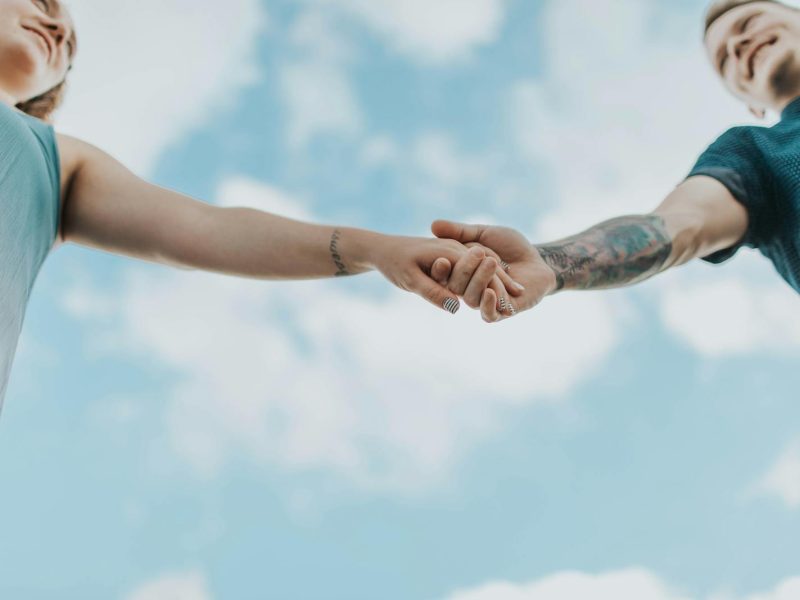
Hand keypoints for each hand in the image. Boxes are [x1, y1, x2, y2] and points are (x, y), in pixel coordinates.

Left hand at [366, 233, 508, 314]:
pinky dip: (485, 274)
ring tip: (515, 295)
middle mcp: (456, 250)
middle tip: (518, 300)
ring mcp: (455, 251)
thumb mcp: (410, 280)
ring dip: (497, 280)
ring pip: (482, 265)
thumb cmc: (393, 264)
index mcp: (450, 254)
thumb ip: (433, 291)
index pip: (479, 273)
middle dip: (502, 284)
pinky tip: (492, 289)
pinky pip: (472, 263)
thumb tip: (452, 306)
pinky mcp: (452, 254)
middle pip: (485, 269)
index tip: (509, 305)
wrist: (382, 249)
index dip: (495, 289)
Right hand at [430, 220, 558, 321]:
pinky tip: (491, 292)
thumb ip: (461, 232)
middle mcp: (468, 290)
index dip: (440, 270)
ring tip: (492, 262)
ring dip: (480, 281)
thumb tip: (433, 225)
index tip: (441, 259)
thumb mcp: (484, 234)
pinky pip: (488, 315)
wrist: (538, 259)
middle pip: (456, 287)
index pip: (443, 275)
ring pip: (471, 299)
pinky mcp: (502, 312)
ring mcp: (484, 302)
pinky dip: (487, 305)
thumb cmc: (511, 246)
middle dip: (464, 270)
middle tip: (478, 252)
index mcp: (461, 273)